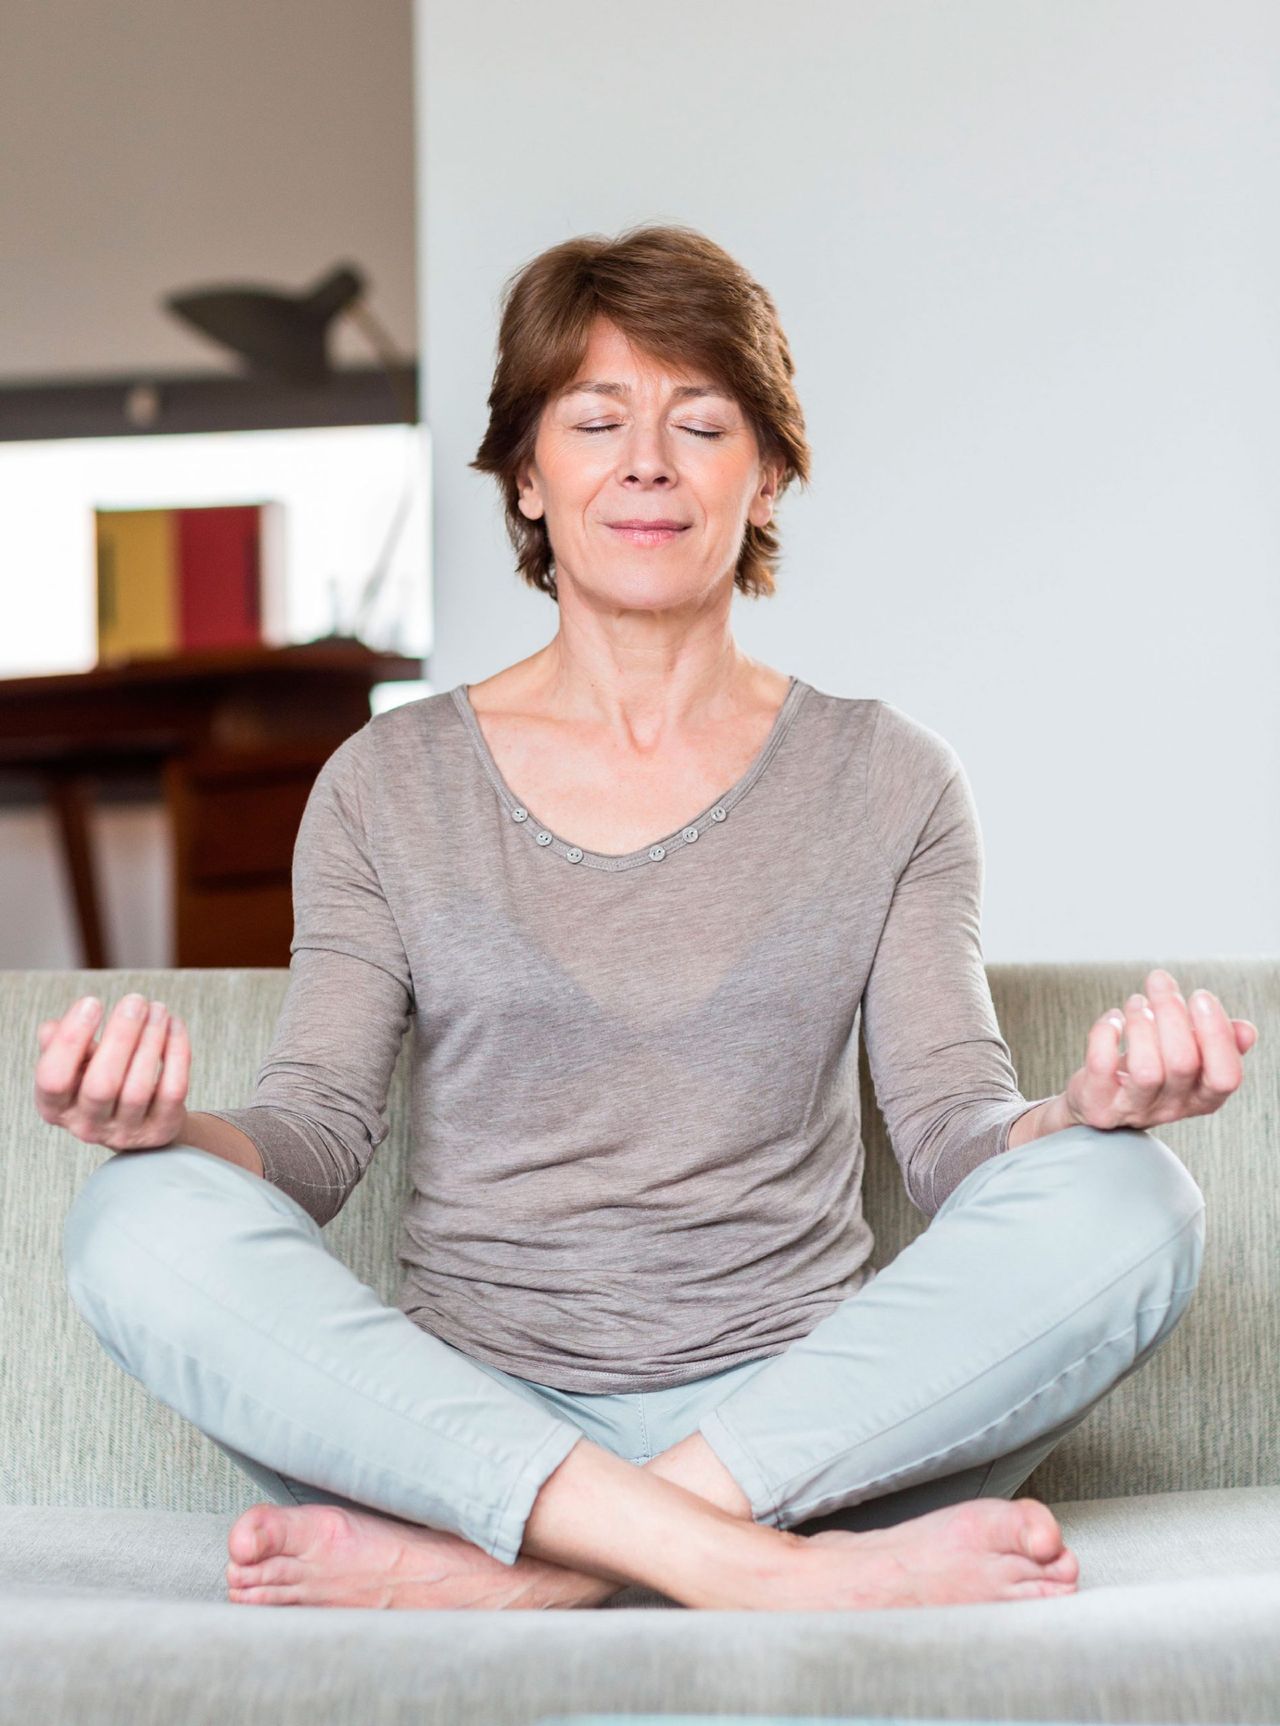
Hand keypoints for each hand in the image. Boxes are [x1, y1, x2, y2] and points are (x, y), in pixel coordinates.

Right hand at [33, 992, 190, 1150]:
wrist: (139, 1121)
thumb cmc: (98, 1079)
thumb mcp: (73, 1064)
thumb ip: (58, 1046)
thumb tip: (50, 1030)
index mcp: (55, 1108)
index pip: (53, 1078)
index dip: (70, 1039)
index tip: (91, 1002)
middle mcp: (87, 1126)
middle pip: (101, 1085)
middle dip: (120, 1036)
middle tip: (135, 1001)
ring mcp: (126, 1132)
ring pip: (138, 1088)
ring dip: (151, 1040)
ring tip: (157, 1008)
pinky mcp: (160, 1129)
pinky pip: (172, 1090)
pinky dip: (176, 1053)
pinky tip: (173, 1025)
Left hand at [1062, 967, 1257, 1130]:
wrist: (1102, 1100)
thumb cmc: (1154, 1068)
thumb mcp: (1191, 1057)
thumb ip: (1219, 1042)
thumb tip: (1245, 1031)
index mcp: (1203, 1097)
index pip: (1226, 1076)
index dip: (1216, 1034)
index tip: (1200, 996)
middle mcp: (1172, 1108)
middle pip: (1182, 1063)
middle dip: (1171, 1012)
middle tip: (1160, 983)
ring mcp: (1134, 1109)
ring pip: (1145, 1069)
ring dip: (1140, 1023)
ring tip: (1137, 1003)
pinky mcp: (1099, 1104)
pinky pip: (1102, 1066)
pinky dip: (1105, 1033)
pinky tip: (1113, 1019)